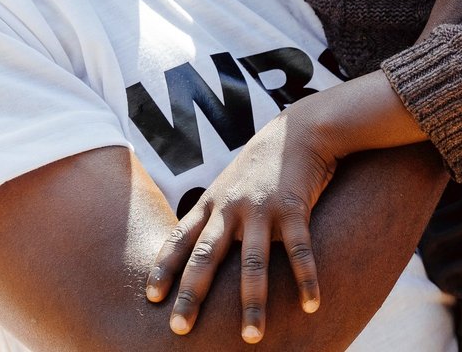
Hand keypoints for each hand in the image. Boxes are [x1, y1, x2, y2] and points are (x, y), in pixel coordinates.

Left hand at [146, 110, 334, 342]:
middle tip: (179, 328)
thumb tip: (192, 249)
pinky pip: (299, 251)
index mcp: (211, 203)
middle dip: (192, 294)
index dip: (164, 268)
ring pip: (252, 263)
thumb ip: (212, 215)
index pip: (180, 239)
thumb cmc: (260, 165)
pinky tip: (310, 306)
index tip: (151, 297)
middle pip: (206, 256)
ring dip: (252, 302)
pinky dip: (305, 280)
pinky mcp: (294, 209)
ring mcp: (262, 209)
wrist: (298, 130)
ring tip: (251, 336)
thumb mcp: (227, 185)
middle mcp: (231, 208)